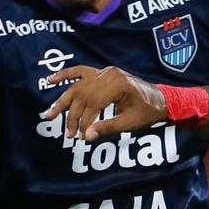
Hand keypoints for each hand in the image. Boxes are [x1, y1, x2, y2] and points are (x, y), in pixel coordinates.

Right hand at [41, 66, 168, 140]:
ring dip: (63, 101)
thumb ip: (107, 128)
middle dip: (73, 116)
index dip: (84, 122)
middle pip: (82, 96)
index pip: (93, 104)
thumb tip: (86, 136)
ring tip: (49, 114)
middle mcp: (108, 74)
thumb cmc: (147, 112)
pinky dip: (65, 75)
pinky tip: (51, 79)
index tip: (79, 136)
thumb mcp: (129, 123)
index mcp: (117, 84)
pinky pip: (80, 71)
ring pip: (77, 86)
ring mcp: (104, 71)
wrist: (159, 100)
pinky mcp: (102, 73)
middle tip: (68, 134)